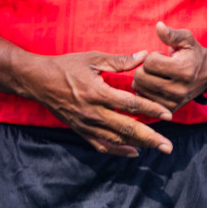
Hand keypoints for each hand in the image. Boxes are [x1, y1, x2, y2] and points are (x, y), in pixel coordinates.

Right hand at [18, 50, 172, 155]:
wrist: (37, 80)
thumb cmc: (66, 66)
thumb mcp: (93, 58)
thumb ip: (120, 60)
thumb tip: (145, 55)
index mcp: (98, 93)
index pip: (130, 104)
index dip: (151, 109)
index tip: (168, 115)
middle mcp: (93, 112)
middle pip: (126, 128)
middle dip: (150, 138)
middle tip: (168, 146)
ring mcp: (86, 124)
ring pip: (116, 139)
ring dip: (138, 145)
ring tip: (157, 148)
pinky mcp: (80, 130)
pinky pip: (100, 145)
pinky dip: (118, 150)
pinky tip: (133, 151)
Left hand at [132, 21, 206, 112]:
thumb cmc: (194, 54)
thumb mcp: (187, 40)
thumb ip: (172, 34)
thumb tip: (159, 26)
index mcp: (183, 70)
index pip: (149, 62)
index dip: (152, 56)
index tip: (161, 56)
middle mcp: (179, 89)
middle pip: (141, 77)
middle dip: (144, 68)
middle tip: (156, 66)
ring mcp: (174, 101)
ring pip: (139, 89)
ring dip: (143, 79)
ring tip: (156, 75)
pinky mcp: (170, 109)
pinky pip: (144, 100)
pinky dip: (145, 91)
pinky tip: (154, 85)